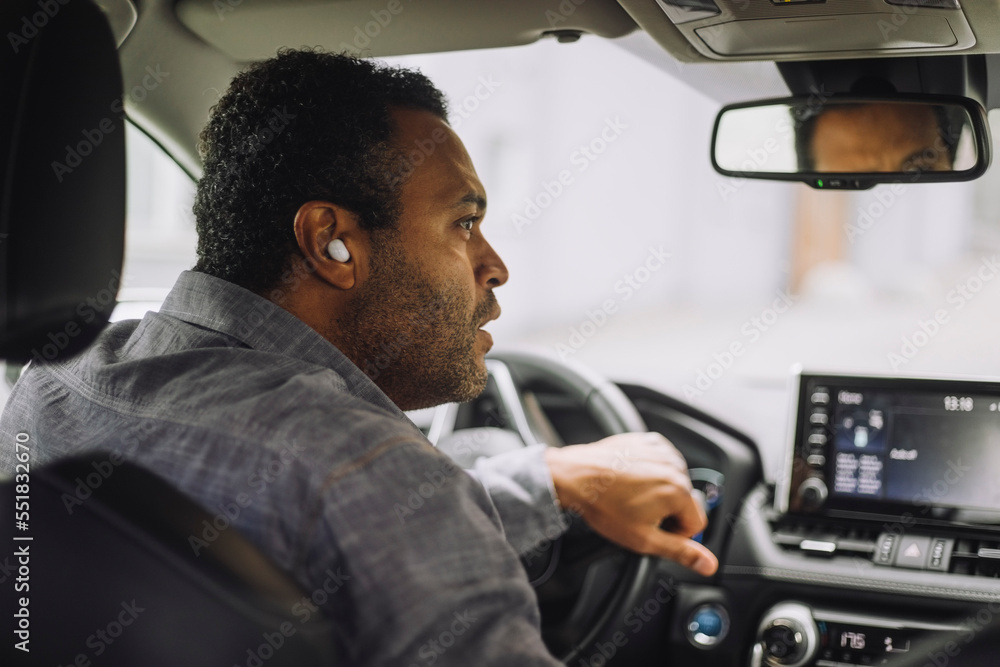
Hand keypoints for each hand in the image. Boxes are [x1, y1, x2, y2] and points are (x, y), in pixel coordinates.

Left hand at [543, 432, 718, 576]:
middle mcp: (675, 467)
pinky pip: (662, 462)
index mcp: (679, 492)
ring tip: (633, 496)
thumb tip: (709, 564)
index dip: (676, 533)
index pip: (697, 523)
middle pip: (686, 501)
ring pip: (674, 482)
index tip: (654, 529)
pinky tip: (633, 480)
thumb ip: (681, 552)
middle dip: (668, 511)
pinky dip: (652, 472)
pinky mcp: (649, 442)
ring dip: (660, 491)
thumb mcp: (644, 539)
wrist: (576, 477)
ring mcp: (662, 451)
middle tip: (640, 514)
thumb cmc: (604, 506)